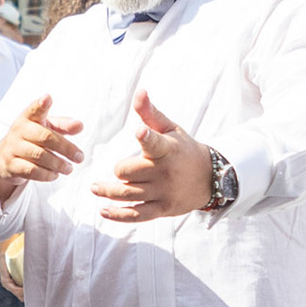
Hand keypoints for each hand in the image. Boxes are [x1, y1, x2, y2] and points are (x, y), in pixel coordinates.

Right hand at [0, 95, 84, 200]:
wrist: (4, 157)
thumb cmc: (31, 139)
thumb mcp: (46, 128)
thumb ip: (63, 125)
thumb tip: (79, 125)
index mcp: (28, 118)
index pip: (34, 110)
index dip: (40, 105)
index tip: (47, 99)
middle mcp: (18, 131)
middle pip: (45, 137)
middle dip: (66, 148)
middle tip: (80, 157)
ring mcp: (12, 148)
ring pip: (39, 156)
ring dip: (58, 164)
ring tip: (69, 168)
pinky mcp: (10, 165)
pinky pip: (31, 171)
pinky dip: (46, 174)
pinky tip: (55, 175)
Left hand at [90, 91, 213, 222]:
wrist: (211, 177)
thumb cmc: (183, 148)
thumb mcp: (170, 129)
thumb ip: (150, 113)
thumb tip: (139, 91)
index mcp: (167, 149)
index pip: (155, 143)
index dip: (146, 137)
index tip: (139, 131)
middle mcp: (165, 172)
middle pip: (129, 172)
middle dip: (119, 170)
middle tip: (115, 170)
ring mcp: (164, 192)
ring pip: (129, 194)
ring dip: (108, 192)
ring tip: (94, 188)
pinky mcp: (163, 209)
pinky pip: (137, 214)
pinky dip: (119, 215)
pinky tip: (103, 211)